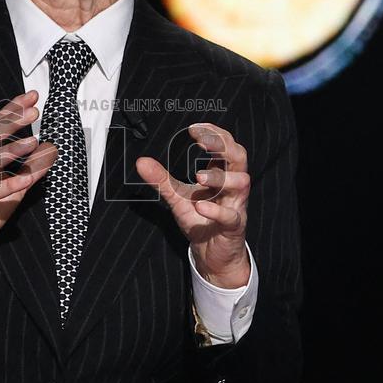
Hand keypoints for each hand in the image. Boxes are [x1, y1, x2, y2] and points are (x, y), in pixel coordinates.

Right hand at [0, 90, 56, 277]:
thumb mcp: (14, 187)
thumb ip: (32, 169)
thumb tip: (52, 149)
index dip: (13, 110)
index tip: (31, 96)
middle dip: (13, 121)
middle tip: (34, 111)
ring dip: (13, 150)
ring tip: (33, 141)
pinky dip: (9, 184)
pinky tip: (25, 180)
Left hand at [135, 122, 250, 288]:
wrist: (211, 252)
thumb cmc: (200, 219)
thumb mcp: (177, 197)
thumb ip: (161, 179)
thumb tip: (141, 162)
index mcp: (221, 173)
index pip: (225, 145)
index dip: (213, 134)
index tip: (194, 130)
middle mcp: (232, 185)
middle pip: (239, 157)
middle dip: (223, 145)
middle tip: (202, 142)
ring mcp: (236, 204)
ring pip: (241, 182)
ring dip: (220, 177)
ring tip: (198, 176)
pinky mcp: (233, 226)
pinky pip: (230, 215)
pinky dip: (215, 210)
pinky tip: (200, 206)